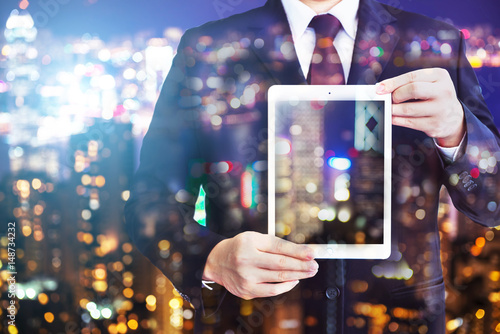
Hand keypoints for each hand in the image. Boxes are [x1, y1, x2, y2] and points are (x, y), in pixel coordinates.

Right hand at [202, 231, 317, 299]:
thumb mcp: (254, 239)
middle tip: (315, 265)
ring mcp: (246, 277)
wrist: (217, 262)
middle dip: (301, 265)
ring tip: (309, 272)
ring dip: (298, 275)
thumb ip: (275, 245)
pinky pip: (271, 291)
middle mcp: (246, 259)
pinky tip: (294, 280)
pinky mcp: (247, 290)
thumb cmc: (240, 247)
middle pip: (280, 263)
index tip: (312, 253)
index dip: (297, 251)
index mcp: (249, 243)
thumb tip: (301, 252)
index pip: (278, 247)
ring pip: (278, 278)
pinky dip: (285, 286)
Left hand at [376, 68, 464, 146]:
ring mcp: (440, 109)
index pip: (412, 77)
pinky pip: (410, 122)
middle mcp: (444, 91)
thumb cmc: (433, 95)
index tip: (379, 88)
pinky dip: (397, 120)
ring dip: (393, 109)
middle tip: (389, 99)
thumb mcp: (428, 83)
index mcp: (440, 76)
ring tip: (387, 108)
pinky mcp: (435, 124)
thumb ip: (408, 83)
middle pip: (413, 89)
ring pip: (409, 109)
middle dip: (396, 95)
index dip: (393, 82)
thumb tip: (381, 88)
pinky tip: (391, 118)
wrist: (454, 117)